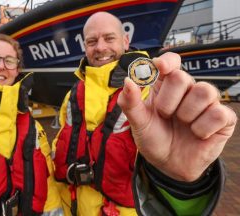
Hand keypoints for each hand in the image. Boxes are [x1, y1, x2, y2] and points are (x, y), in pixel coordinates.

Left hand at [118, 52, 236, 181]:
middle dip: (168, 101)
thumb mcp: (138, 123)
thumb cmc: (154, 139)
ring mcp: (206, 103)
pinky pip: (219, 113)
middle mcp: (187, 90)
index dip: (167, 61)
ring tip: (182, 124)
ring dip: (187, 113)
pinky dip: (203, 128)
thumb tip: (127, 81)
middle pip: (182, 77)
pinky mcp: (223, 119)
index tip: (159, 66)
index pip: (172, 61)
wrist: (168, 165)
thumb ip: (130, 103)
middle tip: (164, 115)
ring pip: (205, 91)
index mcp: (165, 86)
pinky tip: (197, 134)